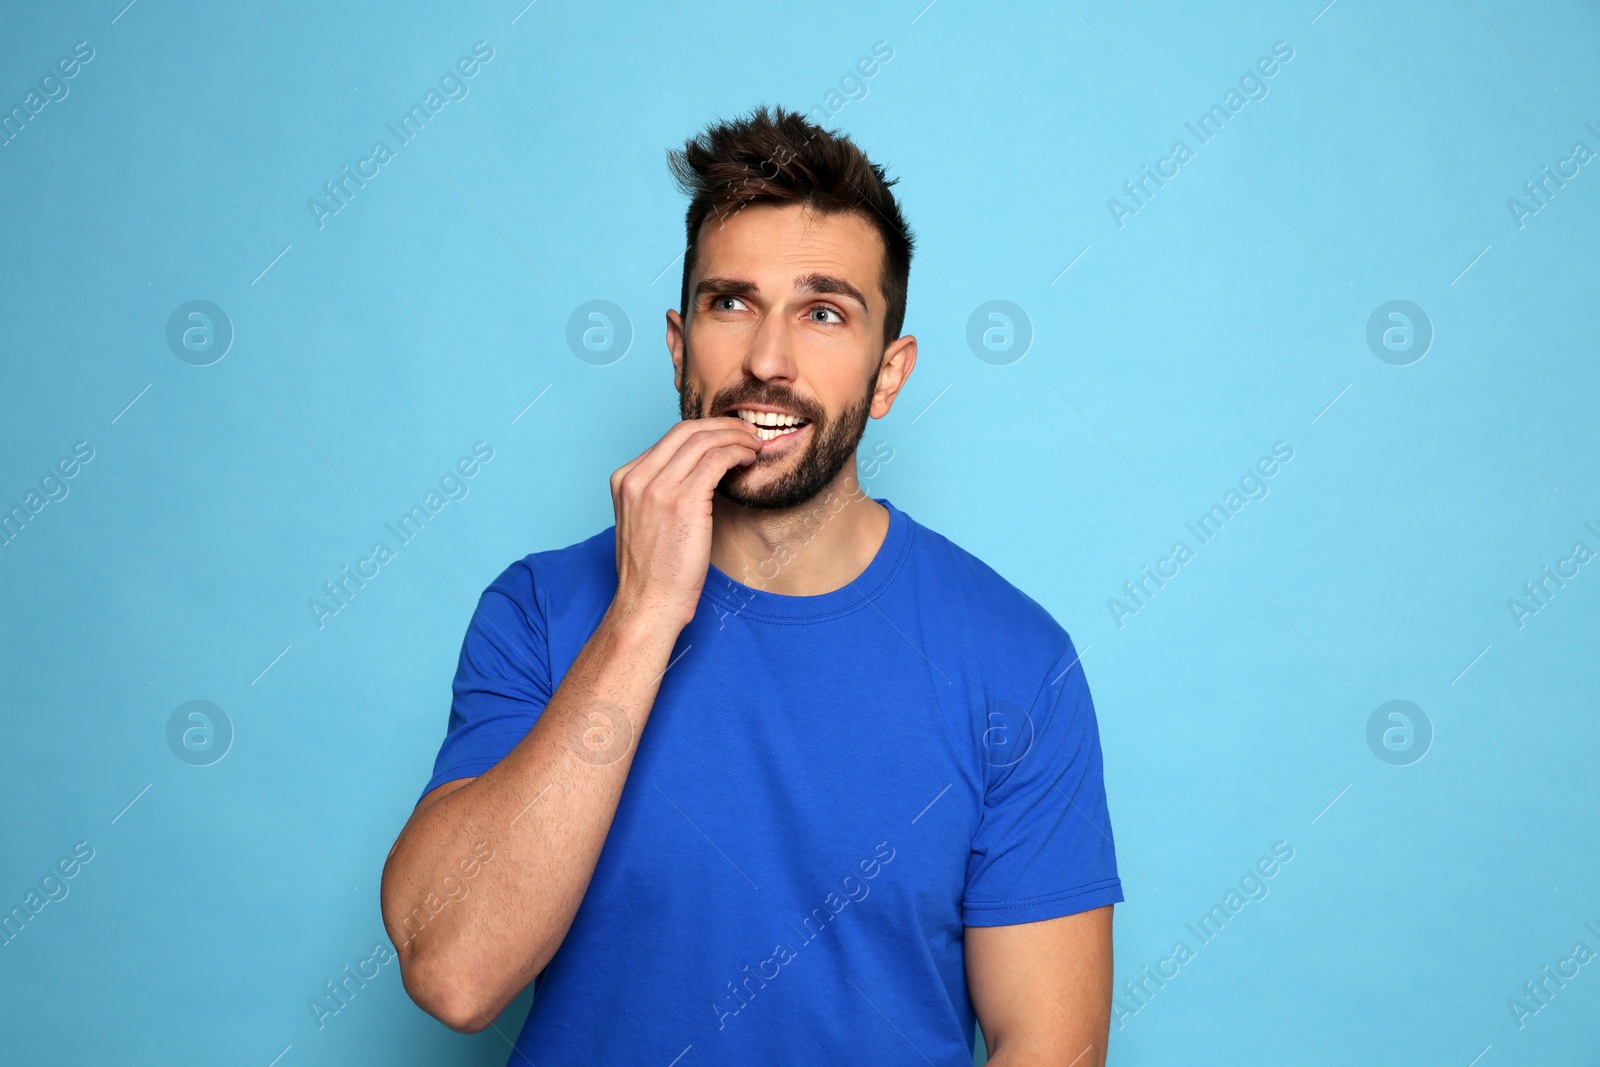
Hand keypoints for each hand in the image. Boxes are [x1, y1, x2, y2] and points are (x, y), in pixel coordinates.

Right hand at [607, 417, 761, 628]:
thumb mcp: (645, 520)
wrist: (649, 603)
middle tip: (747, 432)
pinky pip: (716, 460)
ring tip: (754, 445)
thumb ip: (660, 491)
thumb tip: (696, 471)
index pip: (669, 438)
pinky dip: (737, 453)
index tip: (727, 437)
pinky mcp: (682, 502)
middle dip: (723, 426)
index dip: (705, 431)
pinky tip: (748, 460)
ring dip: (735, 437)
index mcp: (624, 479)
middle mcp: (637, 478)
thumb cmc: (654, 570)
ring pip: (703, 441)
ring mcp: (657, 489)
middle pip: (686, 431)